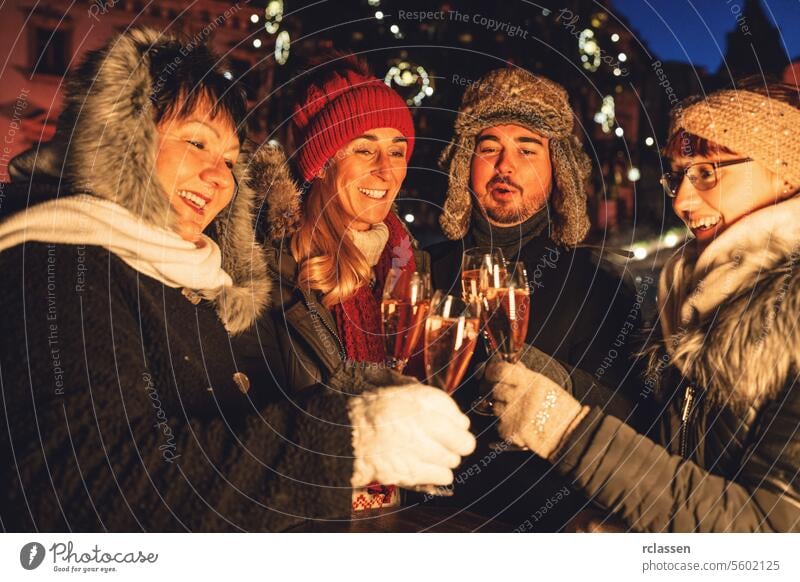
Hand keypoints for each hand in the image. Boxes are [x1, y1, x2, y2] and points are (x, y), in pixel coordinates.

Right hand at [348, 384, 475, 487]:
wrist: (340, 436)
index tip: (454, 426)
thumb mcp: (396, 392)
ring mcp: (417, 449)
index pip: (456, 415)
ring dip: (445, 460)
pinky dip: (438, 475)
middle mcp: (420, 422)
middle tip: (447, 444)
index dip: (457, 423)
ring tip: (431, 456)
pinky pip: (442, 477)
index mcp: (417, 400)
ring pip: (452, 461)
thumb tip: (458, 420)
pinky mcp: (410, 471)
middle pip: (462, 441)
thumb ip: (426, 400)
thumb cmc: (367, 414)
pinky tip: (426, 468)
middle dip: (456, 444)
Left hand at [486, 361, 585, 458]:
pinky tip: (521, 425)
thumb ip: (523, 375)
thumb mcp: (544, 383)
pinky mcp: (510, 432)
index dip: (492, 371)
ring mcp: (513, 415)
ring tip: (520, 413)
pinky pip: (499, 425)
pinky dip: (506, 426)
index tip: (493, 373)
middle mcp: (518, 396)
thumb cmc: (560, 408)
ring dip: (502, 409)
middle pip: (494, 389)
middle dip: (499, 392)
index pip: (499, 370)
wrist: (570, 434)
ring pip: (495, 407)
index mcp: (528, 381)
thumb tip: (508, 365)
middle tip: (509, 396)